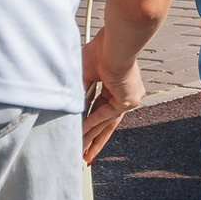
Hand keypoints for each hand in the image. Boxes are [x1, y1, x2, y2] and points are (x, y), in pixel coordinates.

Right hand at [81, 36, 146, 161]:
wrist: (115, 44)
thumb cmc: (101, 50)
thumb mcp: (84, 74)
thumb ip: (80, 93)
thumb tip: (71, 109)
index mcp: (116, 85)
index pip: (102, 108)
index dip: (91, 122)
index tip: (82, 134)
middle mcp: (124, 93)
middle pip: (107, 121)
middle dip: (94, 138)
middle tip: (85, 155)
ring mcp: (128, 97)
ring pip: (106, 121)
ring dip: (92, 135)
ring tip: (80, 149)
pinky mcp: (129, 100)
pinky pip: (106, 115)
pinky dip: (93, 122)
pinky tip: (82, 132)